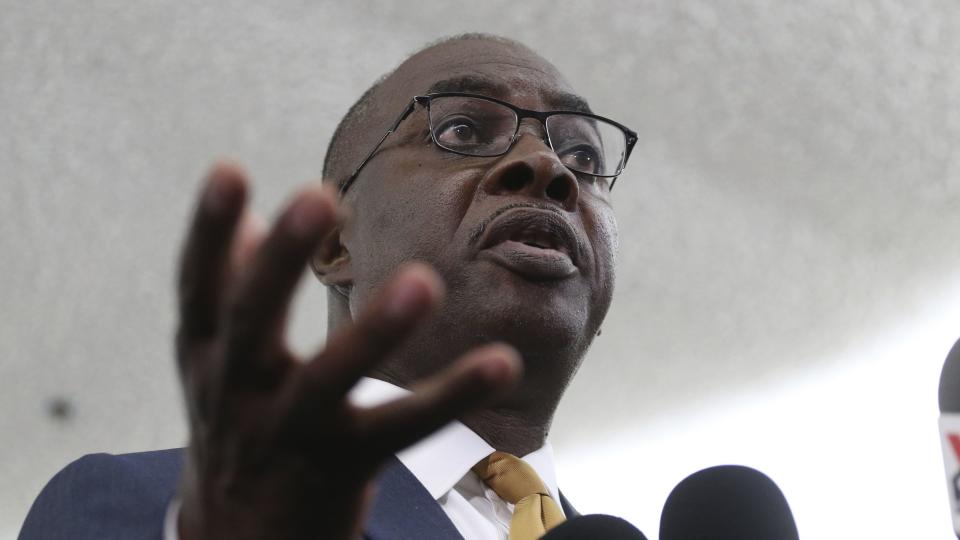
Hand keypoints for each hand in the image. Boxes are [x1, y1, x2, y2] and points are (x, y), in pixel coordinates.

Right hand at [174, 163, 520, 538]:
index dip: (206, 232)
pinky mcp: (342, 466)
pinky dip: (452, 393)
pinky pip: (403, 428)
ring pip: (328, 383)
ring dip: (374, 330)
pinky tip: (501, 362)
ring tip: (423, 280)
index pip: (198, 288)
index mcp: (204, 356)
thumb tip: (246, 218)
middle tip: (318, 194)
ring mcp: (289, 433)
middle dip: (280, 262)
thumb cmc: (236, 424)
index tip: (228, 171)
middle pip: (251, 324)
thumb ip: (228, 289)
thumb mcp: (214, 362)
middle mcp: (236, 393)